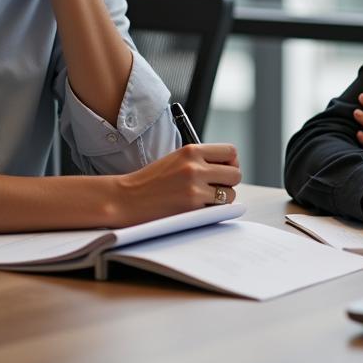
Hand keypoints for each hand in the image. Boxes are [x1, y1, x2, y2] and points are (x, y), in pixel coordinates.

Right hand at [114, 143, 241, 225]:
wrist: (127, 198)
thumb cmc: (152, 180)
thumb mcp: (177, 159)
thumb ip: (201, 160)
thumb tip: (230, 167)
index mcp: (191, 150)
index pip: (230, 151)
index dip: (232, 162)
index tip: (225, 170)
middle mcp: (195, 167)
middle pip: (235, 173)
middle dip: (229, 182)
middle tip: (216, 187)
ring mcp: (194, 188)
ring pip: (230, 194)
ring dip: (222, 199)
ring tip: (205, 199)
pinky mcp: (192, 207)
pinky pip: (217, 210)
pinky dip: (211, 211)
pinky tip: (196, 209)